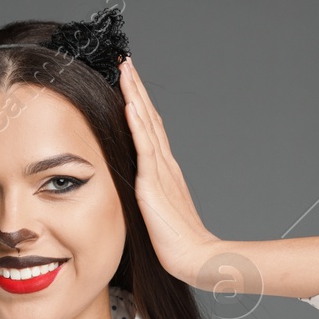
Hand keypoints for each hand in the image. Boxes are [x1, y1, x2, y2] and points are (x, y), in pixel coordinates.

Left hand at [119, 56, 221, 286]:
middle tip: (125, 62)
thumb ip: (148, 194)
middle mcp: (164, 163)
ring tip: (125, 70)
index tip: (127, 80)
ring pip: (146, 124)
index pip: (148, 128)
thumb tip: (135, 187)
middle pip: (149, 117)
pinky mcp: (154, 182)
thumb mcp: (156, 210)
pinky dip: (137, 123)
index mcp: (164, 169)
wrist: (193, 256)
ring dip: (135, 95)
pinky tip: (129, 104)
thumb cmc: (176, 241)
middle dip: (136, 88)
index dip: (139, 102)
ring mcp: (161, 171)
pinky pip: (145, 147)